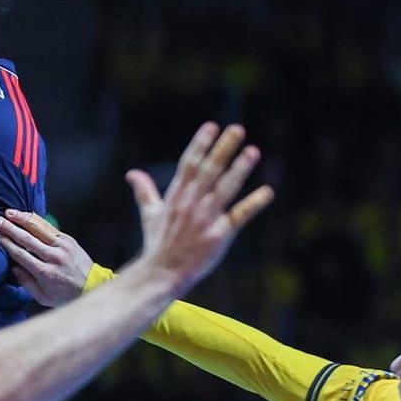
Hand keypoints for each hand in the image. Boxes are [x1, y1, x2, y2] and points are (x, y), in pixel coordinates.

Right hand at [0, 210, 94, 306]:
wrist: (92, 286)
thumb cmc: (65, 295)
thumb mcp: (43, 297)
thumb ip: (26, 283)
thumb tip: (13, 267)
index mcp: (44, 272)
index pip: (21, 254)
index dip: (6, 243)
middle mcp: (53, 257)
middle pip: (27, 238)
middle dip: (10, 228)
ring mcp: (62, 246)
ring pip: (38, 228)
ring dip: (22, 219)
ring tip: (9, 212)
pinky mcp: (68, 240)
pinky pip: (49, 228)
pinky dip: (36, 221)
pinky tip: (26, 216)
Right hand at [131, 123, 273, 294]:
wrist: (161, 274)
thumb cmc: (157, 244)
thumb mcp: (149, 214)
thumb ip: (144, 191)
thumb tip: (132, 173)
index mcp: (176, 196)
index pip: (189, 164)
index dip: (201, 144)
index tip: (212, 126)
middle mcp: (190, 204)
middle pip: (208, 170)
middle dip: (223, 149)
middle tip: (237, 129)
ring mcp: (204, 219)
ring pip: (224, 189)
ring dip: (239, 170)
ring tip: (253, 151)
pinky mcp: (218, 236)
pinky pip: (238, 217)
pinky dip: (254, 204)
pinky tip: (268, 192)